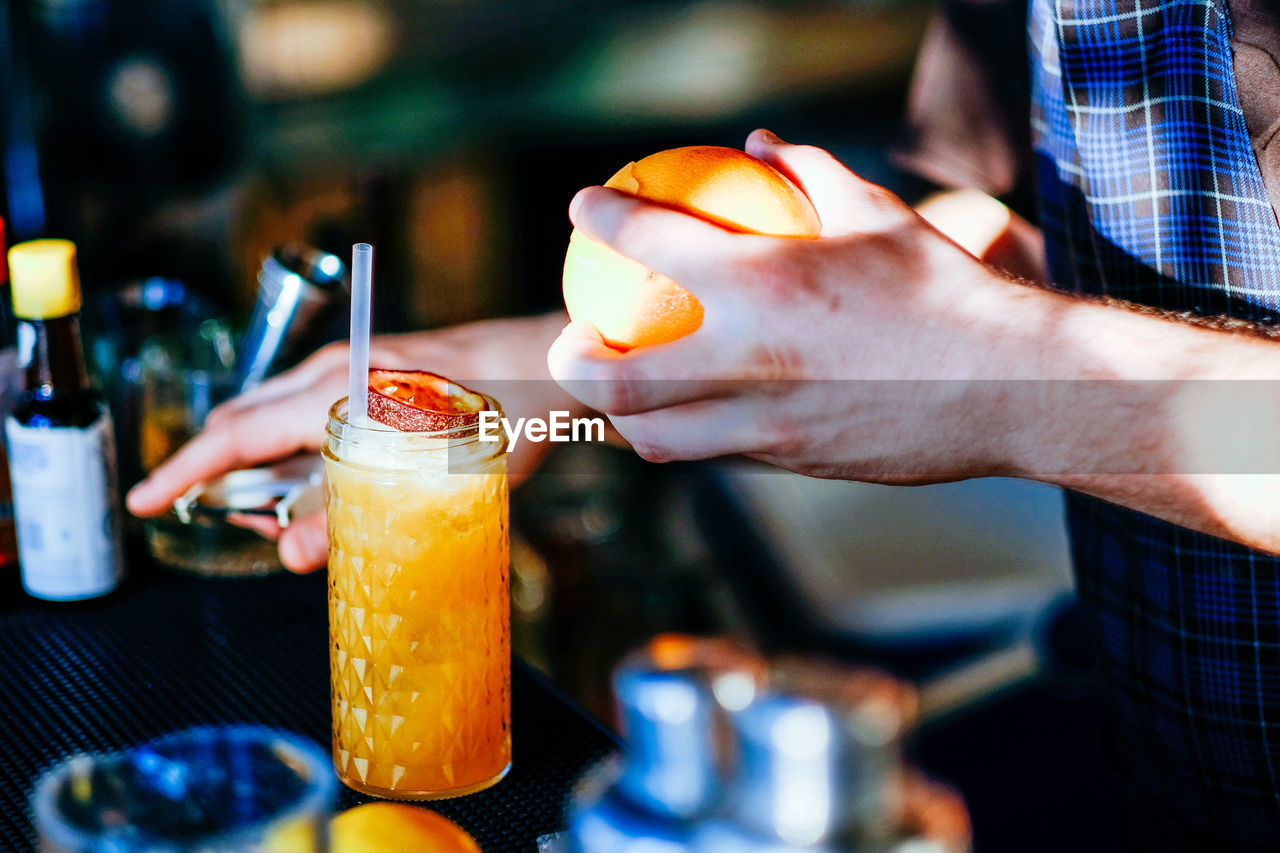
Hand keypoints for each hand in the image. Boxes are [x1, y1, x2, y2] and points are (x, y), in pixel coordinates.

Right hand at [128, 311, 579, 571]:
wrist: (553, 363)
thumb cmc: (507, 413)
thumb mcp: (435, 474)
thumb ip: (356, 511)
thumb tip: (290, 552)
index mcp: (338, 389)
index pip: (237, 434)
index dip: (185, 472)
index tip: (141, 502)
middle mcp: (336, 370)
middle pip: (246, 421)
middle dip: (215, 470)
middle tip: (207, 520)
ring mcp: (355, 367)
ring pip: (274, 415)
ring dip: (256, 461)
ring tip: (267, 512)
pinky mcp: (375, 374)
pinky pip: (307, 411)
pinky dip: (290, 447)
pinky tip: (314, 480)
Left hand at [547, 130, 1047, 482]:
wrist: (1008, 387)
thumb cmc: (945, 290)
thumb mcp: (880, 215)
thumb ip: (810, 172)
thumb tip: (760, 142)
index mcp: (766, 283)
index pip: (652, 242)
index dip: (602, 218)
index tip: (584, 209)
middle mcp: (750, 358)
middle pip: (620, 377)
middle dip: (572, 361)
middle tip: (566, 341)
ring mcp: (765, 420)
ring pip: (656, 436)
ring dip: (620, 416)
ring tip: (616, 395)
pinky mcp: (789, 461)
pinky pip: (715, 451)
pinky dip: (687, 433)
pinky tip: (691, 415)